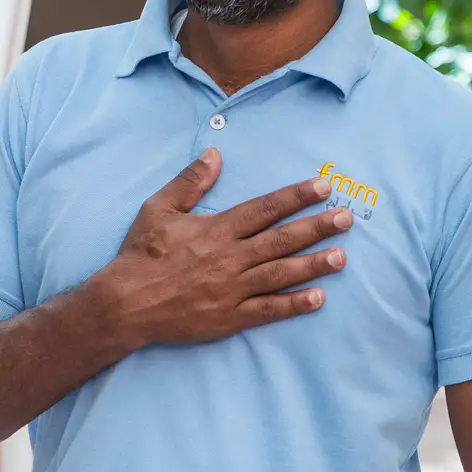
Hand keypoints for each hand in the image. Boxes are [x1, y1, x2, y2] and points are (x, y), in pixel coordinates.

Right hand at [90, 148, 351, 347]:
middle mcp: (230, 258)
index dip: (296, 197)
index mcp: (216, 229)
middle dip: (317, 227)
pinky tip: (318, 298)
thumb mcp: (158, 208)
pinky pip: (268, 310)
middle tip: (346, 218)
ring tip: (341, 257)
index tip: (324, 187)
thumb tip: (214, 154)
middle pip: (282, 239)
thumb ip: (189, 182)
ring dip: (314, 265)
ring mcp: (233, 289)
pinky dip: (294, 304)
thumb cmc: (140, 254)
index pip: (265, 209)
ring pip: (281, 274)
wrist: (125, 304)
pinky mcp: (230, 317)